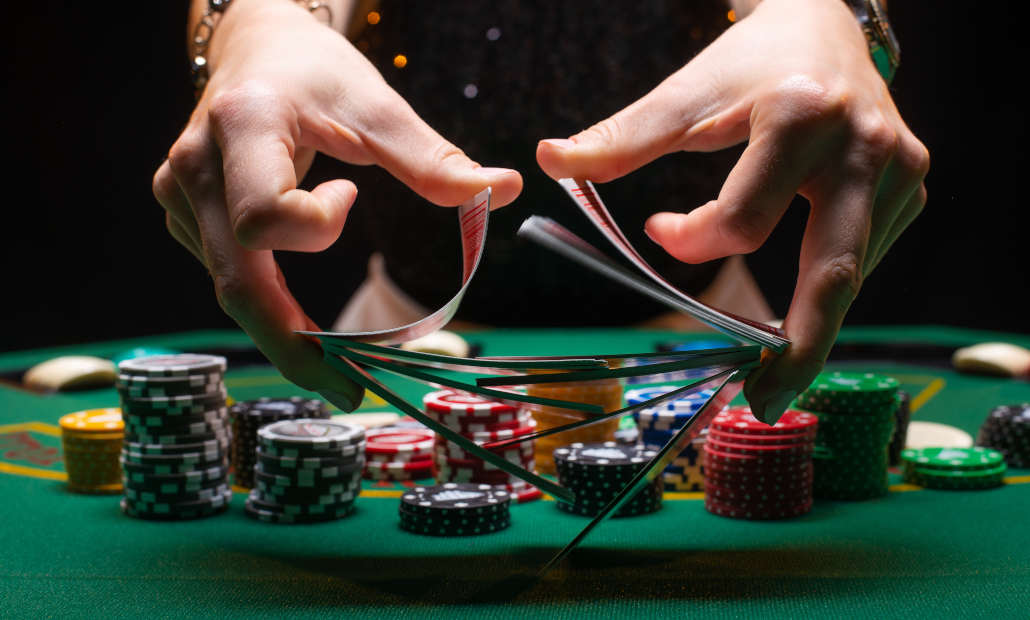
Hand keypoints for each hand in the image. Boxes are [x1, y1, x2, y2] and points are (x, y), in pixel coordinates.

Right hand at [152, 0, 521, 407]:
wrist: (254, 48)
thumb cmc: (316, 72)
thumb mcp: (375, 104)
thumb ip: (431, 158)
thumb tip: (503, 191)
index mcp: (240, 127)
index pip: (262, 216)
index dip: (315, 226)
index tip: (350, 193)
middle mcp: (194, 169)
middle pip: (237, 279)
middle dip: (292, 344)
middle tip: (348, 392)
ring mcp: (180, 197)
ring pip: (230, 285)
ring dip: (283, 332)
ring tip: (338, 373)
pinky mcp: (184, 217)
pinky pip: (228, 273)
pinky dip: (269, 305)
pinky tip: (301, 323)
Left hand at [536, 0, 927, 421]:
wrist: (828, 24)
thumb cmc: (749, 61)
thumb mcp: (686, 93)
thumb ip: (621, 138)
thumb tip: (547, 161)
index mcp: (802, 118)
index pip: (744, 221)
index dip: (692, 240)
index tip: (658, 228)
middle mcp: (864, 148)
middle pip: (832, 274)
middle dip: (799, 350)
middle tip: (763, 405)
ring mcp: (898, 172)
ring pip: (848, 273)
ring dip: (809, 320)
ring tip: (775, 367)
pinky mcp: (911, 187)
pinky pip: (864, 256)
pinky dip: (827, 284)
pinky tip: (804, 295)